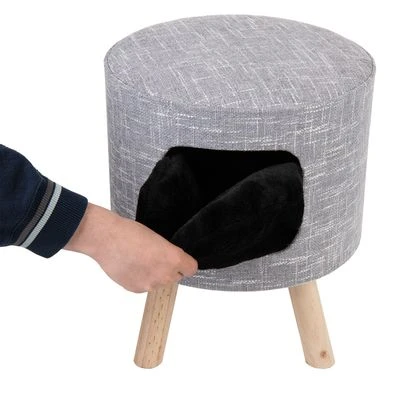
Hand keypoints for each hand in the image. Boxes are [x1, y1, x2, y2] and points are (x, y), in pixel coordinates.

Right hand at [64, 202, 197, 292]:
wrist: (106, 239)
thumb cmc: (130, 232)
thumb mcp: (158, 238)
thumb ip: (169, 253)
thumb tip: (172, 262)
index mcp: (173, 258)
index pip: (191, 269)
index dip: (185, 264)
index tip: (181, 261)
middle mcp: (164, 274)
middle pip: (175, 277)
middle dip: (168, 269)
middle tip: (154, 257)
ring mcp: (150, 284)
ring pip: (159, 282)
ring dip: (154, 275)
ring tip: (139, 260)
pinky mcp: (136, 289)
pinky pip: (145, 286)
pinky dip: (140, 279)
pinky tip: (131, 266)